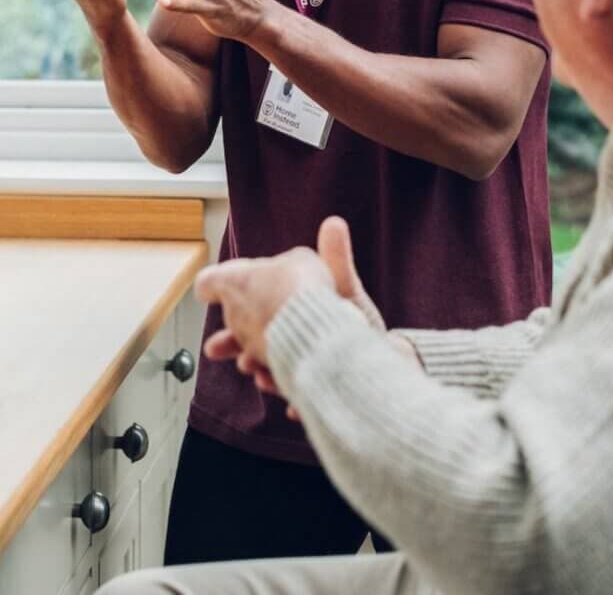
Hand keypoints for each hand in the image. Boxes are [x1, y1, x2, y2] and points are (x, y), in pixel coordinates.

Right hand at [199, 218, 414, 412]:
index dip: (232, 310)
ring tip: (262, 375)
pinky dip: (295, 402)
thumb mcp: (343, 286)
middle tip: (224, 350)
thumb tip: (335, 222)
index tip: (216, 304)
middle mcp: (286, 341)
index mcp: (288, 314)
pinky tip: (294, 405)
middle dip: (235, 347)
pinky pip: (300, 399)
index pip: (251, 310)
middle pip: (250, 343)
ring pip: (270, 370)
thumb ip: (336, 259)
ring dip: (263, 373)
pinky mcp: (311, 391)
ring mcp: (296, 367)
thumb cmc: (356, 319)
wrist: (380, 355)